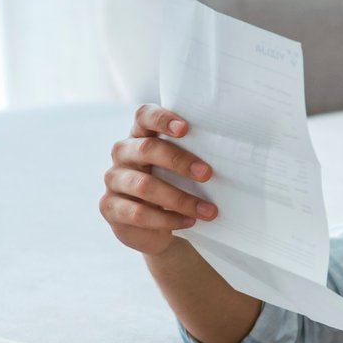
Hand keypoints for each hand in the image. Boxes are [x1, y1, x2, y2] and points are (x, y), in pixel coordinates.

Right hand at [99, 105, 218, 255]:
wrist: (152, 226)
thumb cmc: (172, 186)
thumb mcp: (180, 169)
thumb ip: (193, 155)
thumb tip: (231, 154)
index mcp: (140, 135)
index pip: (144, 116)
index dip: (162, 119)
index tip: (186, 128)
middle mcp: (123, 154)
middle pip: (146, 149)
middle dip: (180, 161)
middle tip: (208, 174)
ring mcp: (113, 180)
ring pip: (144, 185)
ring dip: (180, 199)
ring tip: (208, 210)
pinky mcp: (111, 207)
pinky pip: (139, 213)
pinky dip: (168, 219)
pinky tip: (189, 222)